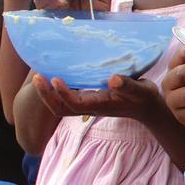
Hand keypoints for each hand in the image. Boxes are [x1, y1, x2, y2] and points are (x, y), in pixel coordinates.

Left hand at [32, 73, 160, 122]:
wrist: (147, 108)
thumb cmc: (144, 98)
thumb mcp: (140, 90)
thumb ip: (128, 85)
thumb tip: (113, 79)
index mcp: (100, 105)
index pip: (74, 104)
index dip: (62, 94)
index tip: (54, 79)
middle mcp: (90, 107)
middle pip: (60, 109)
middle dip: (47, 96)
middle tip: (37, 77)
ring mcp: (88, 105)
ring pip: (61, 106)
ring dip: (48, 94)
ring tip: (39, 76)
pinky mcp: (89, 100)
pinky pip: (67, 99)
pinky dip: (57, 90)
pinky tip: (55, 75)